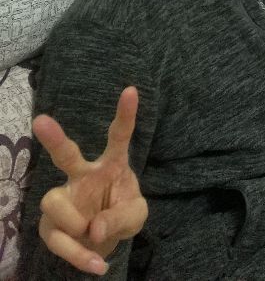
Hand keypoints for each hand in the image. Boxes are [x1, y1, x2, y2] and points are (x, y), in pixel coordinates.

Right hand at [32, 86, 147, 276]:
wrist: (103, 244)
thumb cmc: (120, 216)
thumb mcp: (135, 216)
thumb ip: (121, 217)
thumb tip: (93, 229)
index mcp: (112, 164)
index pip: (119, 136)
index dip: (126, 114)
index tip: (131, 90)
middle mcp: (83, 175)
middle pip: (67, 154)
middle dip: (54, 138)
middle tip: (41, 120)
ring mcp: (64, 198)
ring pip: (53, 201)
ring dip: (74, 224)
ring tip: (92, 234)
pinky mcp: (51, 224)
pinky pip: (58, 239)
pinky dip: (78, 255)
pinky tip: (96, 265)